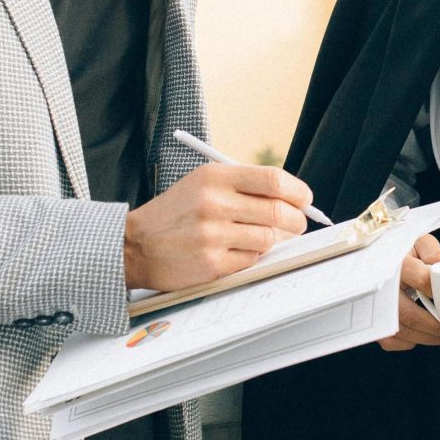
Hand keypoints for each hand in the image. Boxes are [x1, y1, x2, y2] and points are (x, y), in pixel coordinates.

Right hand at [123, 163, 310, 292]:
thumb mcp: (203, 184)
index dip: (297, 191)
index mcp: (214, 177)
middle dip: (297, 220)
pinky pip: (252, 260)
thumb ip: (244, 186)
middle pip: (279, 211)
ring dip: (275, 240)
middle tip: (297, 224)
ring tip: (264, 237)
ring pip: (269, 238)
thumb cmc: (176, 213)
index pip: (273, 179)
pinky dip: (252, 257)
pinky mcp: (212, 263)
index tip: (305, 199)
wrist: (135, 245)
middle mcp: (214, 203)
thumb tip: (293, 197)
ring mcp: (213, 235)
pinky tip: (239, 251)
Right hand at [379, 234, 439, 351]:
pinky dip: (409, 342)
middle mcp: (381, 286)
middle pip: (408, 313)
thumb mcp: (417, 243)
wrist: (376, 260)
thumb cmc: (404, 253)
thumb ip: (431, 250)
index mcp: (395, 263)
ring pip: (400, 330)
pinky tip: (422, 335)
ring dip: (426, 337)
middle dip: (434, 325)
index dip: (438, 290)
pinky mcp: (371, 321)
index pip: (420, 278)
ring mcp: (373, 306)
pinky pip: (390, 341)